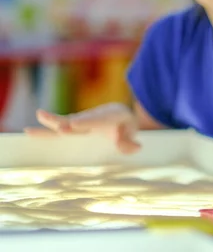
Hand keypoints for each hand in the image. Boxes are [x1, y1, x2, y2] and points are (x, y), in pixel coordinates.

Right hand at [24, 103, 140, 153]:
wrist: (120, 115)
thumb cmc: (126, 125)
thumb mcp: (132, 130)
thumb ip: (130, 140)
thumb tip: (132, 147)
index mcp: (111, 115)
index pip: (97, 119)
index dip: (85, 122)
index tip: (73, 124)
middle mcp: (93, 116)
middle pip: (78, 119)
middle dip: (68, 123)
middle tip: (58, 127)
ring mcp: (82, 121)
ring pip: (65, 122)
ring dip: (53, 122)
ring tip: (37, 120)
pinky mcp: (73, 126)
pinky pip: (60, 128)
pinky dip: (46, 130)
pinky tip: (29, 131)